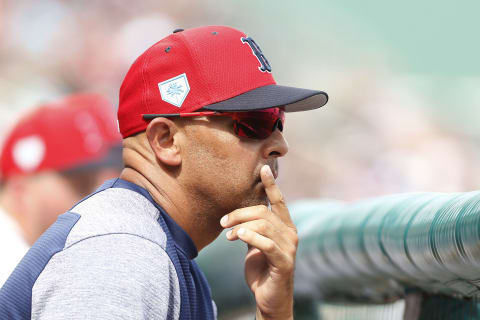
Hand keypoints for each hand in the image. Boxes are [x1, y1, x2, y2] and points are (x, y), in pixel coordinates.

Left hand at [220, 165, 297, 319]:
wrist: (268, 296)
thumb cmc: (261, 268)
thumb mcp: (255, 243)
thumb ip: (252, 227)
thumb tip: (238, 215)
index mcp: (284, 226)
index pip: (278, 201)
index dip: (271, 185)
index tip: (263, 168)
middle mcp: (290, 233)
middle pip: (264, 212)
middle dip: (240, 213)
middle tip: (223, 222)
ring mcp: (289, 248)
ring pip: (264, 225)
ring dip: (241, 226)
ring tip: (228, 234)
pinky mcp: (284, 262)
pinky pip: (267, 244)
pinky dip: (251, 237)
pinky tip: (238, 237)